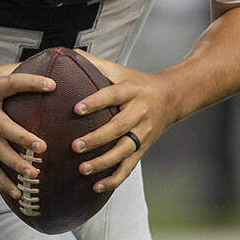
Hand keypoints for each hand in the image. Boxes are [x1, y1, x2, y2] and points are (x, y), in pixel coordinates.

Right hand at [0, 64, 55, 199]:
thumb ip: (11, 73)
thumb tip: (42, 69)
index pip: (12, 83)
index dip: (31, 83)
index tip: (52, 86)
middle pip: (2, 126)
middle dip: (22, 138)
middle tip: (42, 148)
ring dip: (14, 164)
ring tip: (32, 174)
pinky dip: (0, 179)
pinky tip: (15, 191)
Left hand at [69, 51, 179, 193]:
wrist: (172, 97)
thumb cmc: (137, 82)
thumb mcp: (119, 70)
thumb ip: (94, 63)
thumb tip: (67, 52)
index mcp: (131, 91)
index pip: (112, 95)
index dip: (95, 102)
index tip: (76, 109)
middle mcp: (139, 112)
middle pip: (118, 128)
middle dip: (97, 139)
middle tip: (74, 146)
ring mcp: (143, 133)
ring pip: (124, 151)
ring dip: (103, 162)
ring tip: (82, 169)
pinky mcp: (144, 148)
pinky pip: (129, 166)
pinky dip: (114, 179)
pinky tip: (97, 187)